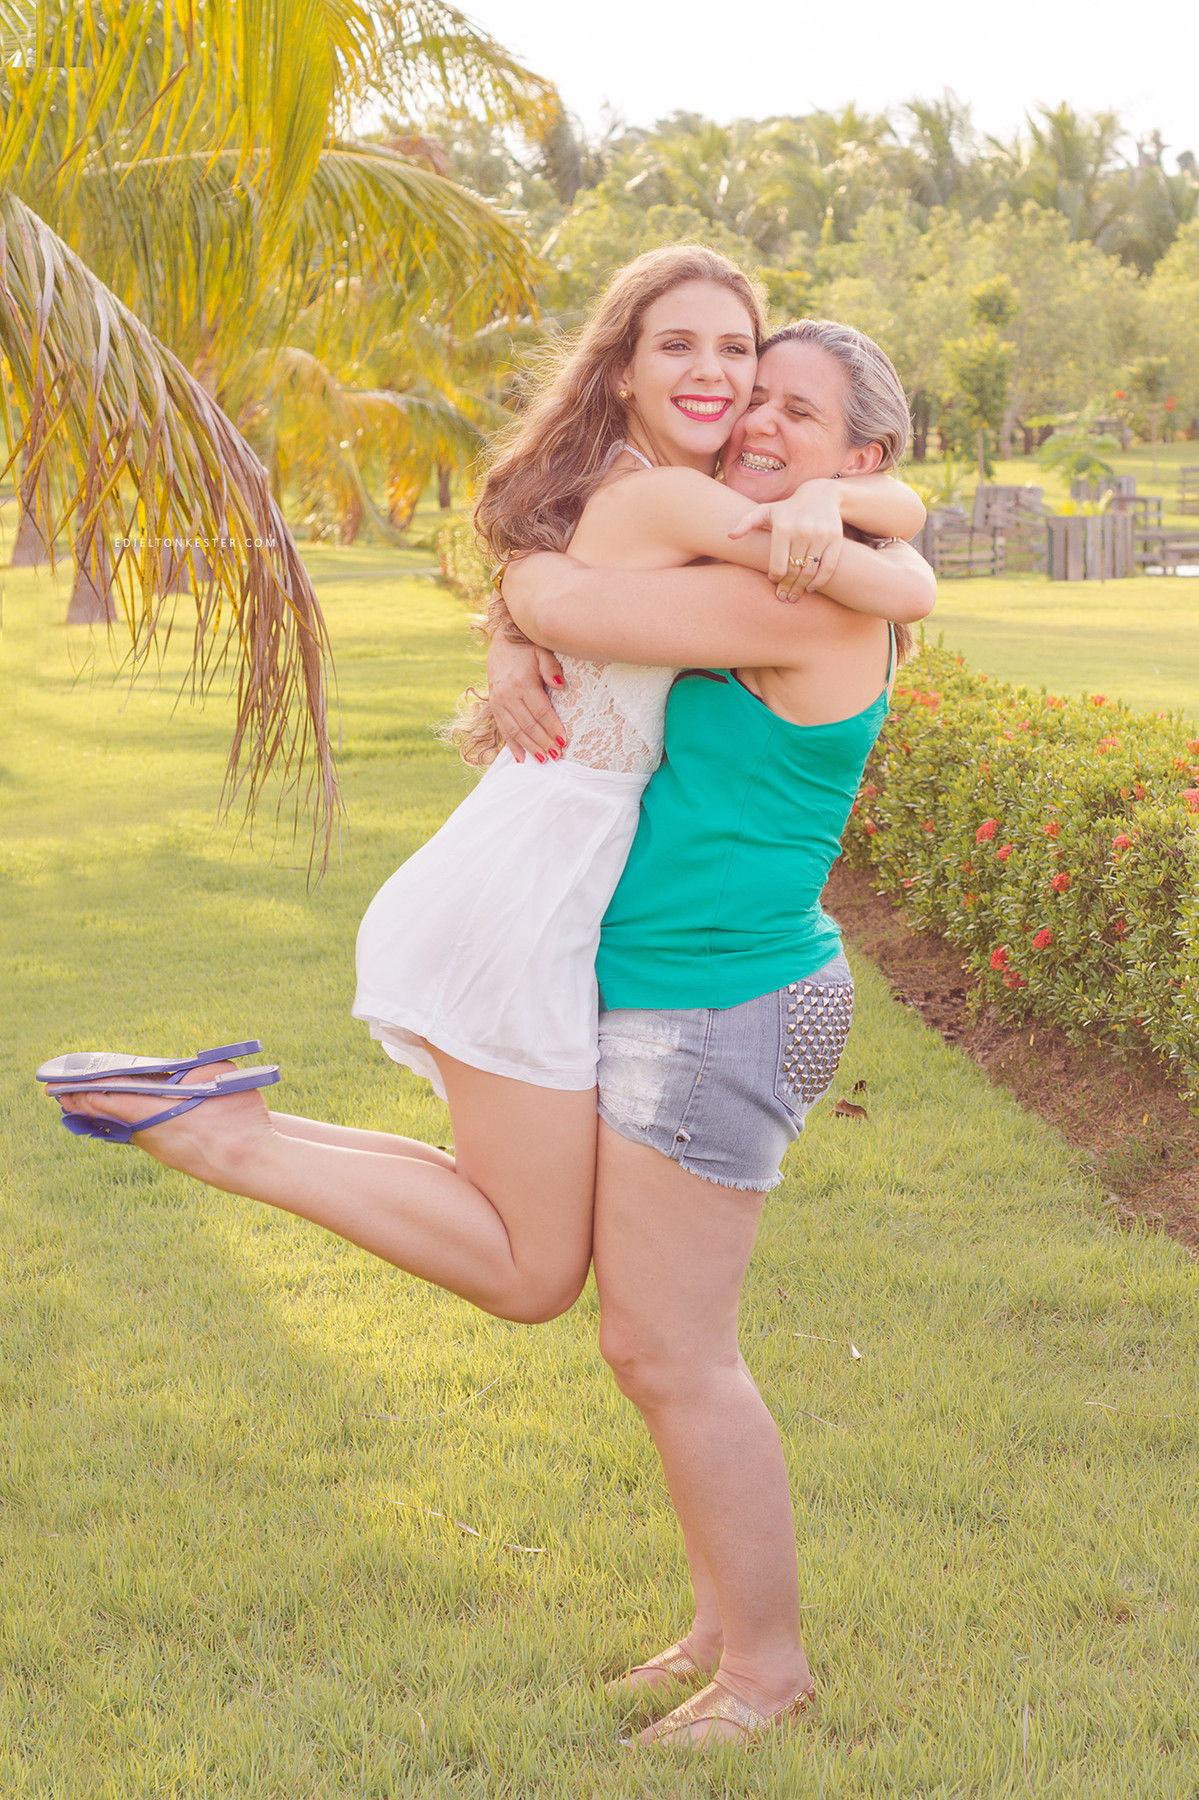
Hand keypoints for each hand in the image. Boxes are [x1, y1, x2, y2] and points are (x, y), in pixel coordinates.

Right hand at [486, 634, 566, 763]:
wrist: (501, 644)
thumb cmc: (527, 649)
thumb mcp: (542, 652)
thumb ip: (552, 667)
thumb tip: (560, 686)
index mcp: (522, 682)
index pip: (541, 711)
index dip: (552, 727)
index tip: (564, 741)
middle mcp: (507, 695)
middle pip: (528, 725)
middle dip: (543, 742)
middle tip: (557, 755)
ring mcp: (498, 702)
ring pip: (516, 731)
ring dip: (530, 747)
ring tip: (544, 760)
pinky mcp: (494, 707)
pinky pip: (503, 730)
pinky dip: (512, 746)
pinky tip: (522, 758)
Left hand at [726, 477, 844, 598]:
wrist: (820, 495)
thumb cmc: (787, 508)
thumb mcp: (765, 511)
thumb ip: (747, 523)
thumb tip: (730, 536)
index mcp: (783, 528)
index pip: (777, 565)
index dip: (775, 578)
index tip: (774, 582)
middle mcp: (802, 531)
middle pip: (793, 571)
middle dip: (788, 587)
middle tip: (784, 597)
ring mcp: (820, 536)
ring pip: (810, 571)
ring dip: (801, 588)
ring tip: (795, 596)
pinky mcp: (835, 539)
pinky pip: (828, 567)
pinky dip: (820, 581)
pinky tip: (811, 587)